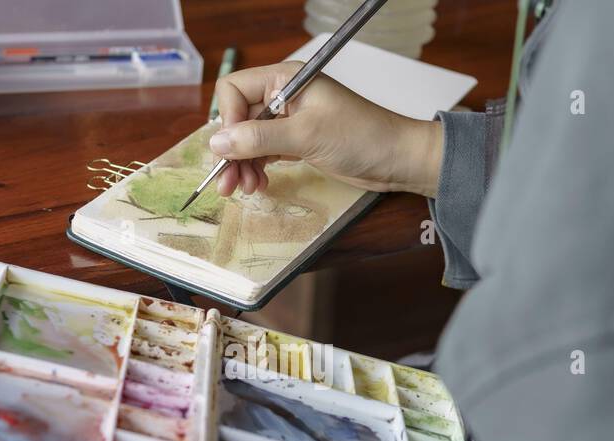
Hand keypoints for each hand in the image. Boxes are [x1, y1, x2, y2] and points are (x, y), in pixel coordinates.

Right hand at [211, 61, 442, 197]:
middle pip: (238, 118)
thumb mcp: (306, 136)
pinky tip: (259, 183)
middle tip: (228, 184)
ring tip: (247, 188)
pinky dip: (257, 167)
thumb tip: (217, 142)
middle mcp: (283, 96)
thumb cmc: (361, 136)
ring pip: (248, 139)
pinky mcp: (297, 141)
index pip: (235, 90)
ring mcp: (289, 120)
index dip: (228, 120)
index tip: (232, 150)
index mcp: (285, 80)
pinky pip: (264, 151)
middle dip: (231, 150)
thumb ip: (259, 138)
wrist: (396, 158)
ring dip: (242, 164)